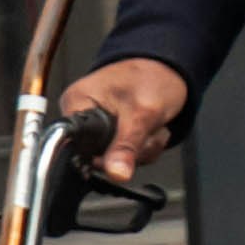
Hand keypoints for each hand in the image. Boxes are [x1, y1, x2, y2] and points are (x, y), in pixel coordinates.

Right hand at [59, 57, 187, 183]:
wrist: (169, 71)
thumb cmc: (152, 77)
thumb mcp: (142, 113)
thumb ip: (127, 146)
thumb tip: (116, 174)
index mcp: (77, 102)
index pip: (75, 145)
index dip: (100, 156)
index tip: (120, 153)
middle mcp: (82, 115)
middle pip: (97, 157)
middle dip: (129, 152)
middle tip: (145, 132)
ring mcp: (97, 127)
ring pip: (115, 161)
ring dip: (141, 151)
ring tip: (150, 127)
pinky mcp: (112, 135)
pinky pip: (125, 158)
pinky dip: (144, 149)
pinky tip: (150, 131)